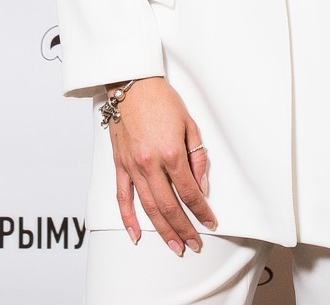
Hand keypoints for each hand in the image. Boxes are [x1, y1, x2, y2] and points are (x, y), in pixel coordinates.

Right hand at [106, 76, 216, 254]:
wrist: (132, 84)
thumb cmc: (161, 100)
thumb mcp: (190, 125)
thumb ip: (197, 157)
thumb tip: (200, 185)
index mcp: (171, 153)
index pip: (190, 192)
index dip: (201, 211)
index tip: (209, 222)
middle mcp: (150, 163)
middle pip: (169, 206)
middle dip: (184, 229)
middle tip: (194, 244)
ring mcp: (133, 166)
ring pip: (148, 207)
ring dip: (162, 230)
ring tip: (174, 246)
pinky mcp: (120, 164)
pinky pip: (122, 197)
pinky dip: (128, 218)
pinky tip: (136, 234)